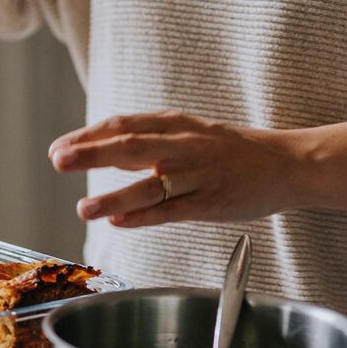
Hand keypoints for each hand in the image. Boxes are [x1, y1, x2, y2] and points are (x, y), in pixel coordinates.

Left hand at [48, 111, 312, 227]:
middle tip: (59, 160)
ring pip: (151, 184)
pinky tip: (119, 223)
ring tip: (84, 208)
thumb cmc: (230, 151)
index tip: (59, 147)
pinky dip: (145, 217)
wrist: (287, 164)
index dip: (88, 136)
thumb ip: (144, 144)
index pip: (124, 125)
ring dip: (114, 197)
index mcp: (176, 124)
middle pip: (132, 147)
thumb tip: (99, 150)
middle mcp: (185, 146)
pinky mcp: (212, 203)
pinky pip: (174, 211)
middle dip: (93, 153)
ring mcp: (199, 175)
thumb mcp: (187, 134)